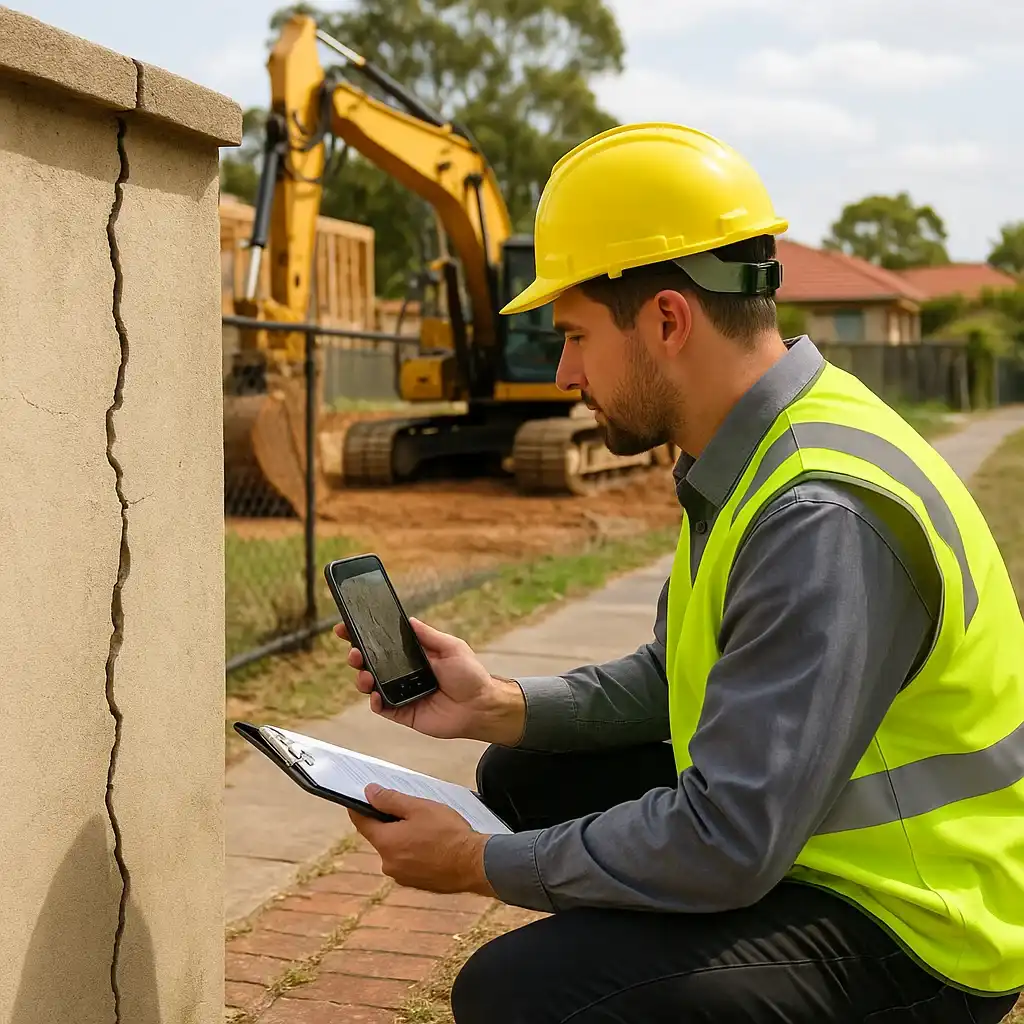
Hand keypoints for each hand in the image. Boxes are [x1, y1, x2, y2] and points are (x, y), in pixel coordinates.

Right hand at [334, 617, 524, 744]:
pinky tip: (375, 696)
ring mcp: (401, 692)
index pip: (383, 643)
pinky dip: (374, 702)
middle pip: (371, 662)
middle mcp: (404, 673)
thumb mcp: (452, 647)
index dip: (363, 635)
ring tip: (365, 674)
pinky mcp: (403, 712)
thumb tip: (408, 620)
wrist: (481, 707)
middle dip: (357, 655)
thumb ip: (428, 635)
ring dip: (362, 678)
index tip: (346, 627)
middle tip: (354, 652)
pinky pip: (382, 707)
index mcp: (414, 654)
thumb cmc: (471, 676)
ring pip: (371, 685)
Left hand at [349, 785, 496, 896]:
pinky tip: (433, 843)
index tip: (360, 795)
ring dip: (404, 836)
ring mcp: (402, 876)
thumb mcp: (419, 808)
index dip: (359, 806)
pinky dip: (415, 850)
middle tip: (409, 808)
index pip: (361, 822)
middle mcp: (388, 863)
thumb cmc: (449, 833)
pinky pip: (408, 861)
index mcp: (386, 843)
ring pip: (396, 849)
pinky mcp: (416, 883)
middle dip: (390, 821)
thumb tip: (369, 792)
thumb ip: (390, 800)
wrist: (475, 864)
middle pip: (380, 835)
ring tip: (428, 826)